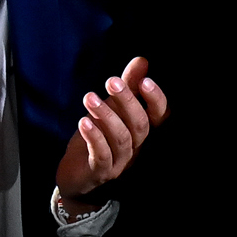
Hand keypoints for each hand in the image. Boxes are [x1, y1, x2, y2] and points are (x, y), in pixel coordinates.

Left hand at [54, 61, 167, 201]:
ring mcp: (120, 162)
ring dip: (106, 116)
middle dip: (127, 101)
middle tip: (111, 81)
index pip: (159, 116)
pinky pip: (102, 156)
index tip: (145, 80)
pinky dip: (94, 138)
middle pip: (140, 125)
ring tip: (90, 97)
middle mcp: (136, 147)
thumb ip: (128, 86)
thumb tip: (142, 60)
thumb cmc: (98, 137)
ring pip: (121, 139)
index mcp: (142, 131)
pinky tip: (84, 122)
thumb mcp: (111, 109)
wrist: (77, 176)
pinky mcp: (99, 172)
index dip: (156, 100)